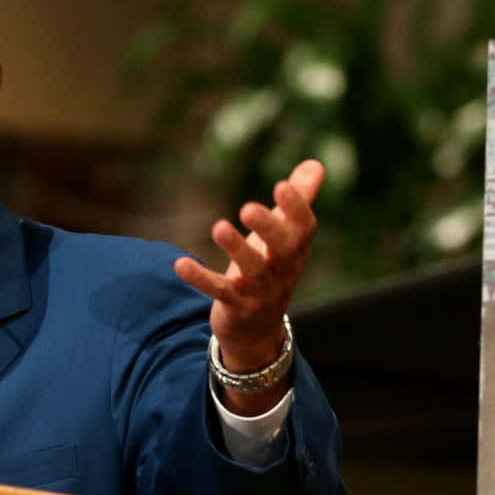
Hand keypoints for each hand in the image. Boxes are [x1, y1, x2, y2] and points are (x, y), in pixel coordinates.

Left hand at [173, 159, 323, 414]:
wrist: (259, 330)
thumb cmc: (270, 269)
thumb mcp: (284, 236)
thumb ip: (298, 200)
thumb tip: (315, 163)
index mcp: (296, 249)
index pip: (303, 227)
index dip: (296, 207)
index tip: (282, 185)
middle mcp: (282, 270)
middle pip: (282, 249)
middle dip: (268, 228)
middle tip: (248, 208)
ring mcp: (259, 291)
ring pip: (251, 270)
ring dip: (235, 249)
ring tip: (218, 227)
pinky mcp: (235, 306)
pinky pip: (218, 291)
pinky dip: (200, 278)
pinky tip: (180, 264)